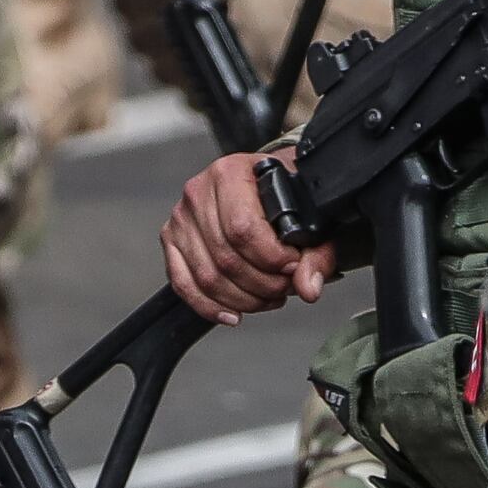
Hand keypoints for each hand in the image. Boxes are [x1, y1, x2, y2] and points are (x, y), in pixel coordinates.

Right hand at [164, 149, 336, 322]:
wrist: (266, 181)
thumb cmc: (283, 192)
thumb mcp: (309, 212)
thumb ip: (316, 253)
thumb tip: (308, 287)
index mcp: (229, 173)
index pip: (243, 229)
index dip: (272, 259)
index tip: (293, 266)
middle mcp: (199, 193)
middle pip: (226, 258)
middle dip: (262, 284)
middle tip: (285, 287)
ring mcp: (181, 219)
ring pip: (208, 277)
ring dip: (243, 299)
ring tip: (268, 297)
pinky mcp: (172, 241)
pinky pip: (184, 284)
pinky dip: (209, 306)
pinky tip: (233, 314)